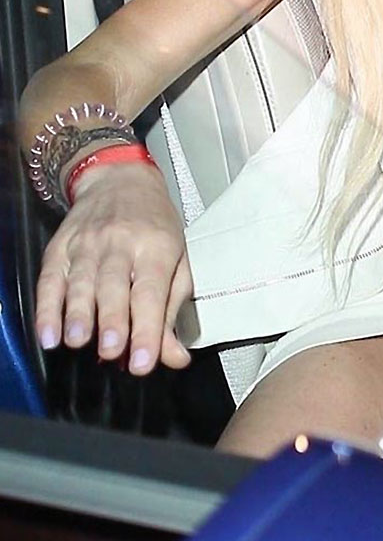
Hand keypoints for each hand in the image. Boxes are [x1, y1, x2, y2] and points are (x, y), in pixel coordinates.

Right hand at [35, 163, 191, 373]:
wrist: (121, 178)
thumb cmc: (154, 224)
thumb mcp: (177, 259)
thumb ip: (172, 310)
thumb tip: (174, 356)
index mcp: (156, 246)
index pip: (151, 292)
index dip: (147, 329)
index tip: (142, 362)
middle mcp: (121, 242)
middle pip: (114, 285)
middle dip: (112, 319)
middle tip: (111, 350)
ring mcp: (87, 243)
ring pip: (81, 282)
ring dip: (79, 314)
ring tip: (79, 341)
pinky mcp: (60, 246)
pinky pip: (50, 280)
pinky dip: (47, 308)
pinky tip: (48, 333)